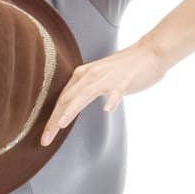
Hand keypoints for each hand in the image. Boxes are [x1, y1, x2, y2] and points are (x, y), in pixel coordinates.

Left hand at [39, 43, 169, 145]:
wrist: (150, 53)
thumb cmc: (124, 69)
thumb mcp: (98, 78)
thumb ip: (84, 90)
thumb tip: (70, 105)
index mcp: (82, 76)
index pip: (61, 100)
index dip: (50, 119)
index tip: (44, 138)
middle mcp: (90, 75)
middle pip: (67, 100)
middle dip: (54, 121)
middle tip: (45, 140)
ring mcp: (107, 78)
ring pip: (85, 95)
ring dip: (72, 110)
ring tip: (61, 125)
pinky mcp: (124, 80)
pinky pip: (116, 91)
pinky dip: (111, 100)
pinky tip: (107, 110)